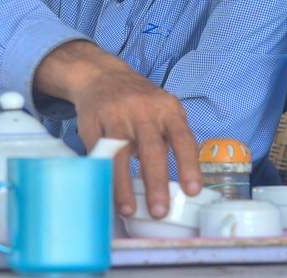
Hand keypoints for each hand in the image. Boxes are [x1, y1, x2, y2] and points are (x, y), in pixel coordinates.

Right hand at [70, 62, 201, 220]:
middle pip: (152, 148)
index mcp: (167, 109)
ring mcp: (116, 114)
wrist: (102, 75)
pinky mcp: (93, 121)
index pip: (183, 138)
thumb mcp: (162, 111)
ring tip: (129, 209)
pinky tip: (107, 190)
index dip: (189, 165)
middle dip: (156, 183)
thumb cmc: (139, 101)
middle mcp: (143, 110)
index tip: (193, 190)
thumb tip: (179, 184)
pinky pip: (99, 151)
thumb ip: (170, 140)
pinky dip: (103, 173)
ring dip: (124, 184)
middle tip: (159, 210)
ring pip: (121, 152)